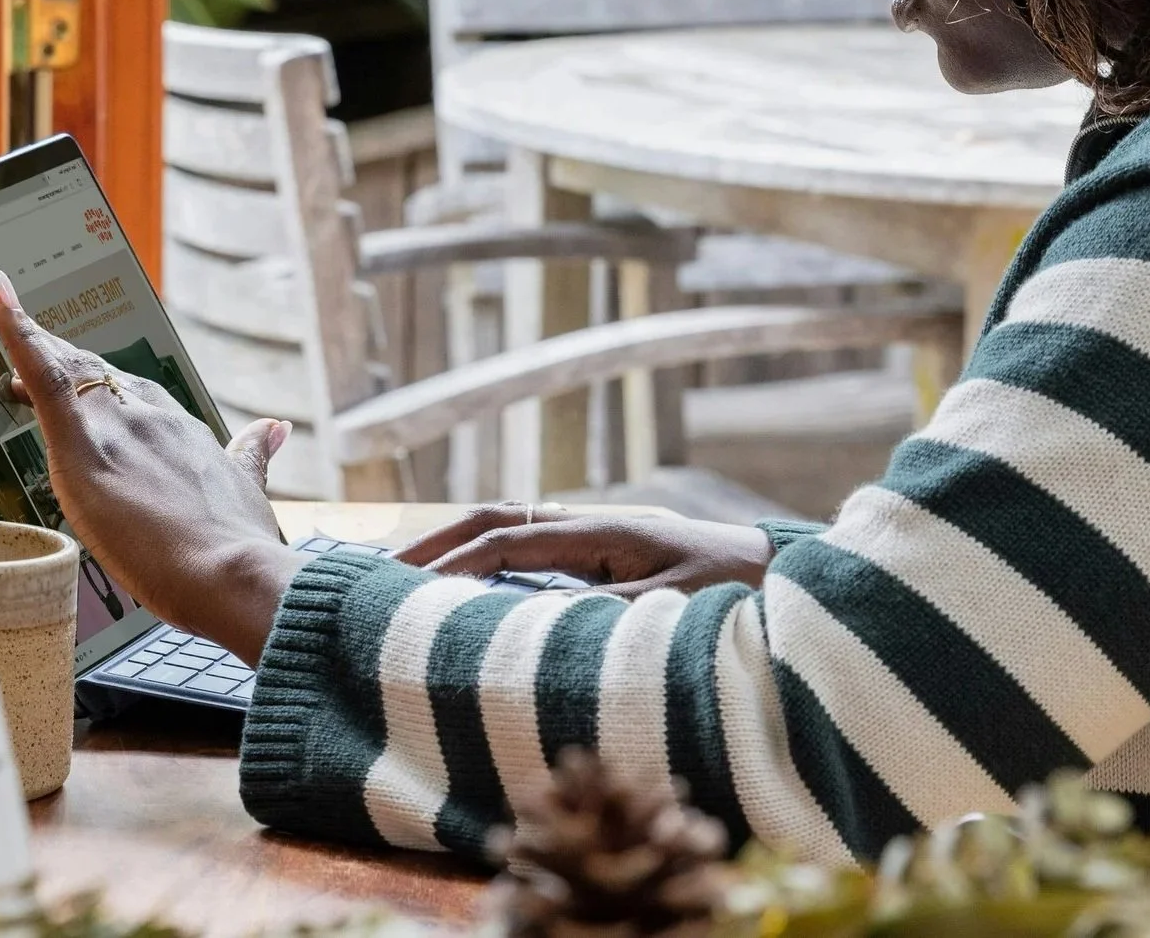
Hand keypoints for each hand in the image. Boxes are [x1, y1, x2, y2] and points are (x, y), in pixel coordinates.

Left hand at [0, 271, 301, 664]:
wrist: (231, 570)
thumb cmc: (238, 546)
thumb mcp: (248, 491)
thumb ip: (252, 454)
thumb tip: (274, 429)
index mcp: (181, 429)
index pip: (132, 393)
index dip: (102, 380)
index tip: (81, 365)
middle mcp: (148, 418)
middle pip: (94, 377)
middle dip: (61, 358)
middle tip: (29, 334)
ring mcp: (116, 428)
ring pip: (62, 373)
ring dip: (33, 347)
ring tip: (6, 315)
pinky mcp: (82, 446)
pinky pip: (43, 378)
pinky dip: (18, 333)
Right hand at [402, 504, 773, 596]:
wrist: (772, 573)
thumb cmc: (729, 591)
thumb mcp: (669, 608)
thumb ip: (604, 614)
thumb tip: (533, 626)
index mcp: (596, 532)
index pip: (503, 542)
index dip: (449, 565)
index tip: (402, 593)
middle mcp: (585, 528)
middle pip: (492, 522)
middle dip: (434, 543)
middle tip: (377, 575)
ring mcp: (589, 540)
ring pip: (505, 534)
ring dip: (454, 552)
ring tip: (401, 582)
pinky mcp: (597, 559)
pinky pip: (527, 555)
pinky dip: (484, 566)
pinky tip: (461, 596)